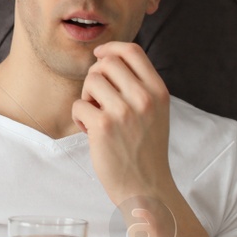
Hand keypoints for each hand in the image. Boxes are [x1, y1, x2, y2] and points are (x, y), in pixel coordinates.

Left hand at [72, 41, 173, 204]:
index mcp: (159, 91)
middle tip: (98, 100)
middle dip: (96, 77)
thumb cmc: (145, 150)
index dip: (111, 48)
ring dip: (87, 97)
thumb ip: (139, 86)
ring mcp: (124, 111)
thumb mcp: (155, 112)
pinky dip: (79, 118)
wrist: (147, 188)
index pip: (132, 51)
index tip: (100, 55)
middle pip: (107, 63)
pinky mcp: (103, 126)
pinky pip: (78, 105)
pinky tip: (91, 132)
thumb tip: (107, 58)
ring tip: (97, 117)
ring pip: (91, 81)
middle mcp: (144, 98)